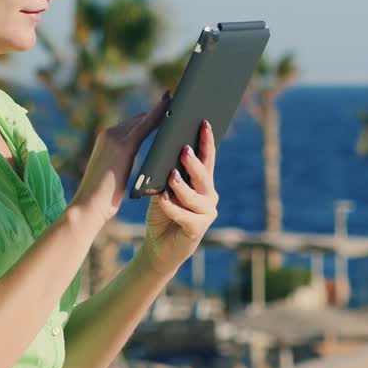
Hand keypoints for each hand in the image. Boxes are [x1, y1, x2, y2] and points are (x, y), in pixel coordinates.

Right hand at [70, 91, 171, 222]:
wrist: (88, 207)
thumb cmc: (103, 198)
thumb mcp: (115, 175)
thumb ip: (125, 162)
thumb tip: (147, 161)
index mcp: (106, 139)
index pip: (133, 124)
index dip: (151, 118)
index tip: (166, 111)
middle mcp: (109, 133)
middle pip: (140, 118)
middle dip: (159, 113)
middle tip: (180, 105)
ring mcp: (114, 137)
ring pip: (144, 119)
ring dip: (163, 111)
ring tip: (181, 106)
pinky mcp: (122, 145)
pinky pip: (146, 126)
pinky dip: (160, 117)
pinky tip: (174, 114)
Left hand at [144, 120, 218, 273]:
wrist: (158, 246)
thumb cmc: (162, 213)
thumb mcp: (163, 188)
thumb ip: (168, 171)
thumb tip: (165, 149)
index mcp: (203, 182)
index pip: (206, 157)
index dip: (206, 140)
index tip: (204, 122)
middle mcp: (209, 196)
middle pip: (204, 175)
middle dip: (194, 162)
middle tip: (184, 149)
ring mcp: (206, 213)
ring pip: (195, 196)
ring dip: (182, 185)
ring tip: (170, 176)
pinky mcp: (197, 230)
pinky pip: (185, 216)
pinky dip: (173, 207)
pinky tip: (163, 199)